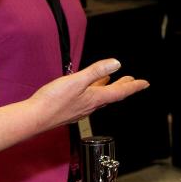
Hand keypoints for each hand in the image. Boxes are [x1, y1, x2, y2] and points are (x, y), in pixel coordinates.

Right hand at [30, 59, 147, 127]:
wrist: (35, 118)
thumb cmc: (53, 101)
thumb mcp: (76, 81)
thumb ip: (96, 71)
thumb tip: (116, 63)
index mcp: (95, 98)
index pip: (120, 92)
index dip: (133, 86)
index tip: (145, 83)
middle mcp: (91, 105)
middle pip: (112, 95)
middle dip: (124, 87)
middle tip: (133, 81)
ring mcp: (81, 108)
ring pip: (100, 97)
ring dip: (109, 88)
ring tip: (112, 80)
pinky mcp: (71, 109)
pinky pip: (89, 99)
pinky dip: (95, 91)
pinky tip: (89, 89)